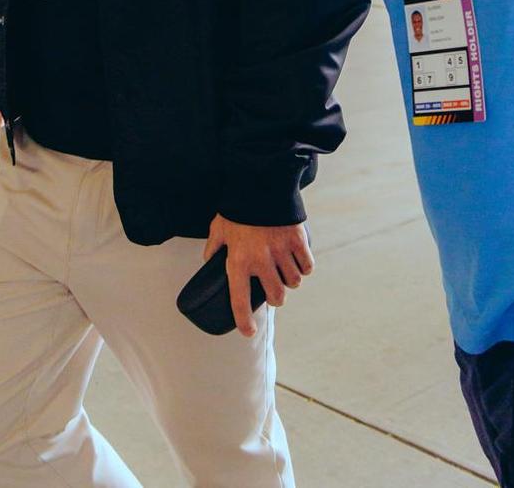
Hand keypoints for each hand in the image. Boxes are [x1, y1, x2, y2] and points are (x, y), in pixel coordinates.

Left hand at [204, 214, 313, 337]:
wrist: (260, 183)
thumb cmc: (237, 207)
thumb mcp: (218, 227)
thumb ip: (213, 247)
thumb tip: (207, 260)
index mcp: (238, 261)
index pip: (239, 300)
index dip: (243, 321)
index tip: (247, 331)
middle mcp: (261, 260)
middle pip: (276, 296)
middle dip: (276, 299)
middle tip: (274, 294)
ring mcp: (281, 251)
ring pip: (293, 282)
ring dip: (290, 282)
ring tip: (286, 276)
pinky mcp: (297, 240)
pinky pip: (307, 265)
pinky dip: (305, 268)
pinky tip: (300, 265)